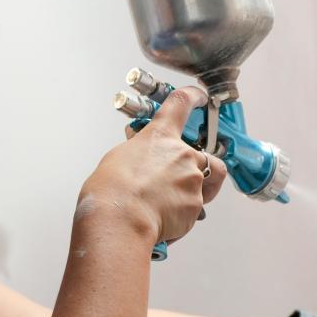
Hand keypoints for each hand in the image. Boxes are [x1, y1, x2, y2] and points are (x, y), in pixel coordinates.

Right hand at [82, 86, 224, 245]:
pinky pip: (194, 208)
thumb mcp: (118, 157)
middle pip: (203, 155)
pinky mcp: (195, 206)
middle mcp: (183, 155)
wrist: (120, 218)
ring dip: (188, 191)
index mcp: (161, 137)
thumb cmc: (112, 189)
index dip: (193, 97)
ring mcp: (193, 181)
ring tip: (165, 203)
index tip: (199, 97)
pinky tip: (161, 217)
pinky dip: (181, 213)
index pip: (181, 103)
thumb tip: (142, 159)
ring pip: (204, 184)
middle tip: (170, 179)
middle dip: (190, 167)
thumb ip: (139, 152)